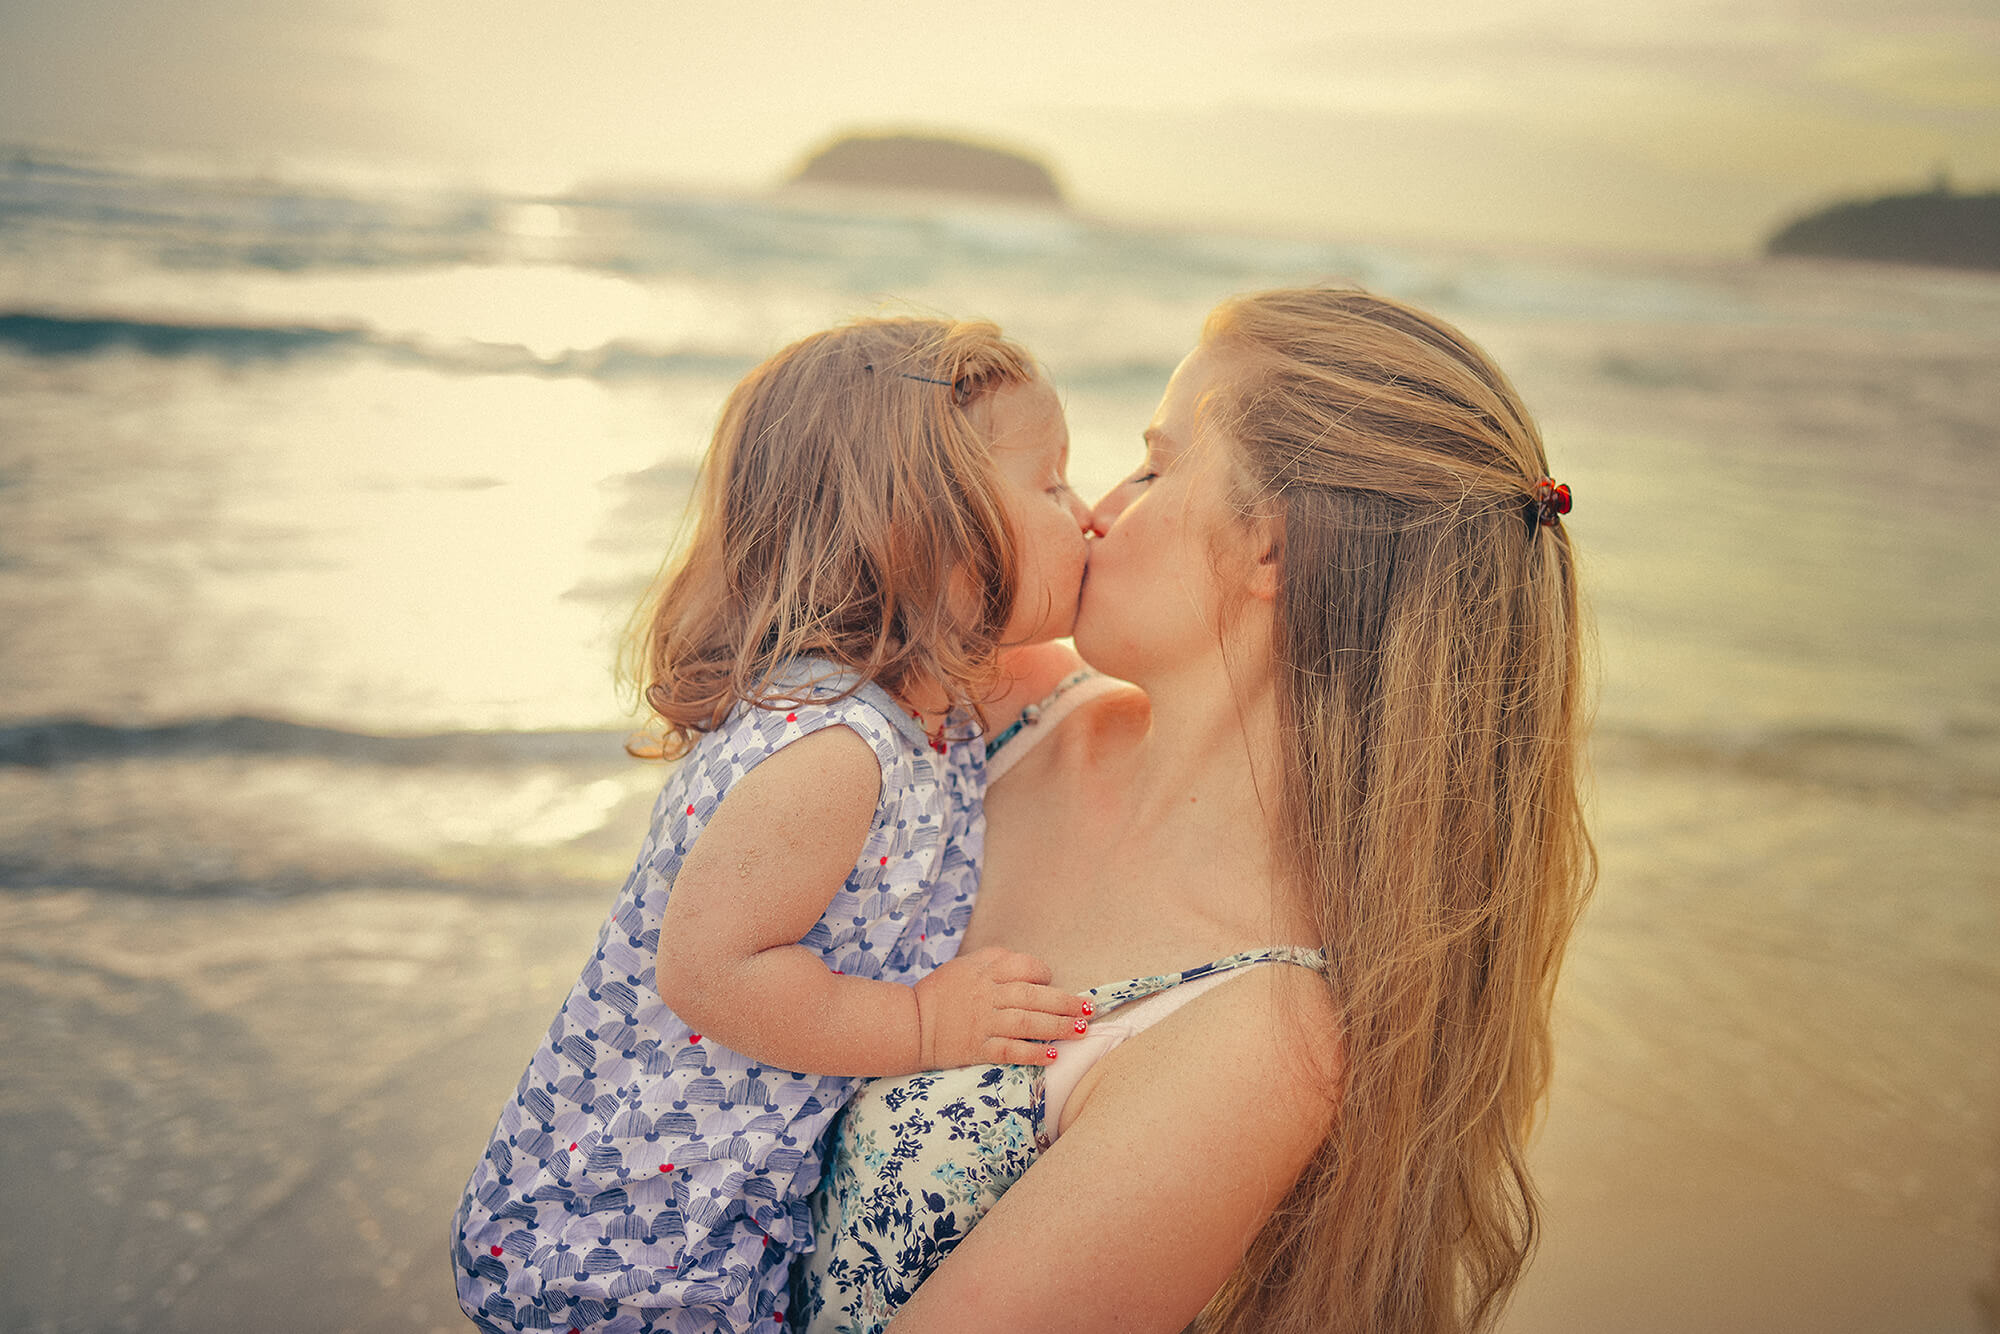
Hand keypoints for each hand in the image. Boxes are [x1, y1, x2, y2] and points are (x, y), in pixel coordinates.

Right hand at [912, 947, 1092, 1067]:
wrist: (910, 1024)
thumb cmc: (940, 992)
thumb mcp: (965, 965)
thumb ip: (995, 960)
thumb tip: (1030, 967)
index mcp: (984, 972)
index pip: (1023, 966)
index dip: (1043, 974)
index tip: (1051, 983)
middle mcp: (987, 995)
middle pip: (1033, 996)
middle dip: (1065, 1002)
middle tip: (1089, 1008)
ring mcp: (984, 1023)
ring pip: (1027, 1022)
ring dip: (1058, 1026)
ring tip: (1081, 1029)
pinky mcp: (978, 1048)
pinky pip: (1011, 1050)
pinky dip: (1033, 1053)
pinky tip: (1053, 1055)